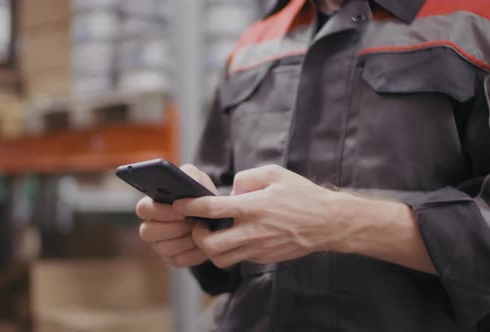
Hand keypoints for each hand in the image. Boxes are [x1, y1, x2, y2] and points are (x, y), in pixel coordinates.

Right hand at [136, 164, 217, 267]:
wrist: (217, 218)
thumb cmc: (202, 196)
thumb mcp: (198, 180)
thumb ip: (189, 174)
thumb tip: (183, 176)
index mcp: (153, 204)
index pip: (142, 209)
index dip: (159, 211)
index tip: (179, 210)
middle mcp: (151, 225)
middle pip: (146, 232)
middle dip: (173, 228)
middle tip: (191, 223)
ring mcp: (159, 244)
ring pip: (162, 249)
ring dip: (184, 240)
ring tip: (199, 232)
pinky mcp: (172, 259)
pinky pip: (177, 260)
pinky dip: (192, 253)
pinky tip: (202, 244)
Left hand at [172, 165, 345, 267]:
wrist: (328, 223)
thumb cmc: (302, 195)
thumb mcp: (275, 174)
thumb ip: (247, 177)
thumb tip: (230, 189)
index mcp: (253, 206)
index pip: (212, 209)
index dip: (190, 206)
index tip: (178, 204)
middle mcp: (253, 231)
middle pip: (210, 245)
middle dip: (196, 236)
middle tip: (198, 225)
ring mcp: (258, 248)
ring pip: (221, 259)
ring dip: (209, 248)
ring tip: (212, 234)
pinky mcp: (264, 258)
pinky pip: (238, 259)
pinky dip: (228, 251)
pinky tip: (232, 238)